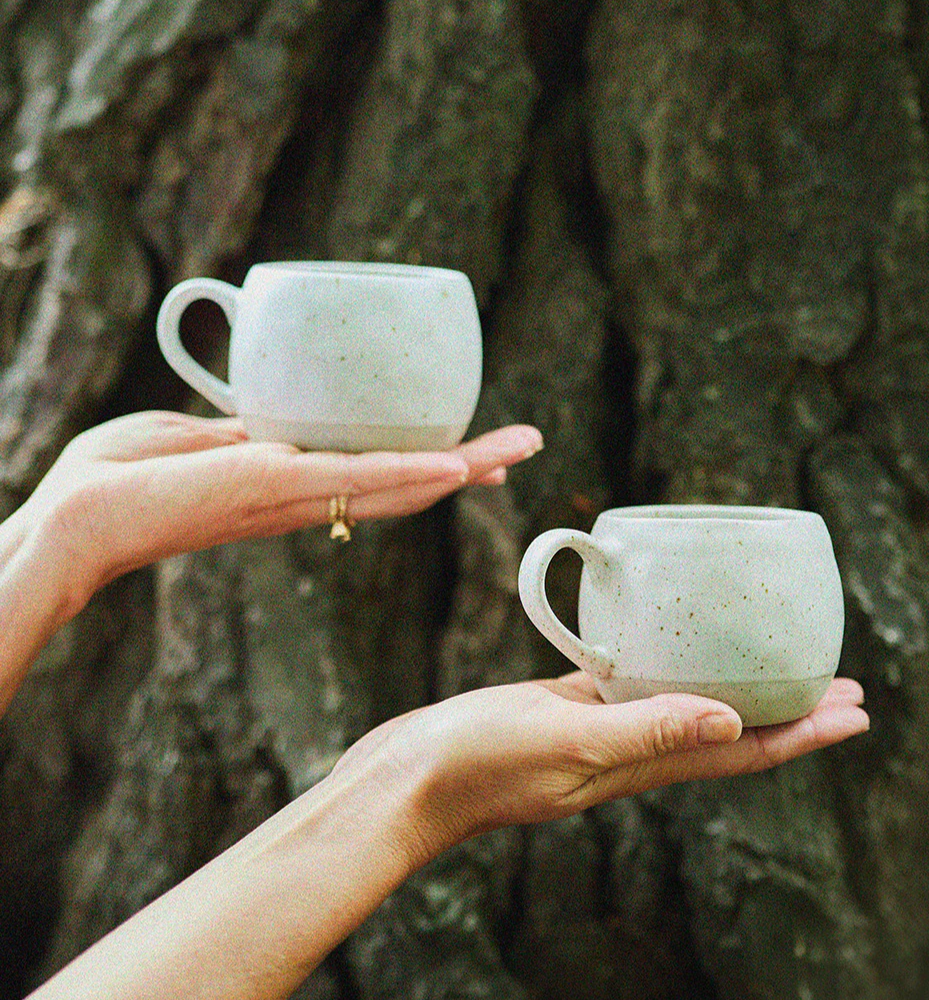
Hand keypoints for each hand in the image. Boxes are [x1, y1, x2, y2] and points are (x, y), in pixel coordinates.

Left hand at [4, 410, 542, 613]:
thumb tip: (274, 414)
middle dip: (470, 465)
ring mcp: (298, 495)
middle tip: (525, 446)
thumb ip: (246, 430)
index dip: (432, 465)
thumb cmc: (121, 478)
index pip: (378, 474)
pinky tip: (459, 465)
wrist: (78, 519)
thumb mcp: (197, 437)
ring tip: (518, 450)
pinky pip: (358, 480)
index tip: (475, 453)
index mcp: (295, 484)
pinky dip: (412, 472)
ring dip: (464, 466)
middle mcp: (310, 498)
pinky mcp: (278, 487)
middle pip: (406, 481)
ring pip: (399, 482)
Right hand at [334, 673, 868, 853]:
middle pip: (728, 729)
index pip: (740, 750)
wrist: (405, 779)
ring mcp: (595, 729)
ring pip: (685, 704)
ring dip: (735, 687)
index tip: (856, 710)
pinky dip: (667, 666)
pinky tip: (671, 643)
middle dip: (787, 711)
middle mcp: (627, 750)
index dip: (803, 733)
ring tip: (770, 662)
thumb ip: (643, 731)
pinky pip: (633, 683)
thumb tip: (731, 719)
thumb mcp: (563, 741)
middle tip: (840, 685)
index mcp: (635, 764)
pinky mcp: (563, 707)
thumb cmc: (475, 764)